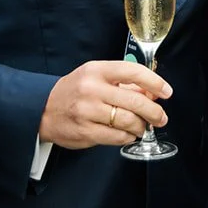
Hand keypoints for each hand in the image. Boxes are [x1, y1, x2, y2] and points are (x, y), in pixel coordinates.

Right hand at [38, 60, 170, 148]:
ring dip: (142, 126)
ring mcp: (87, 112)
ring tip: (143, 127)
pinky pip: (117, 136)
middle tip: (161, 117)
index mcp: (97, 71)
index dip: (155, 82)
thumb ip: (124, 83)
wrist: (42, 109)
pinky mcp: (85, 132)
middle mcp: (92, 89)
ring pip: (128, 121)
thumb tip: (153, 92)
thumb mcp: (96, 77)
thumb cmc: (74, 91)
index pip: (133, 71)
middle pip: (134, 100)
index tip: (166, 91)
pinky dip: (128, 136)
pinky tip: (129, 134)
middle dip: (154, 111)